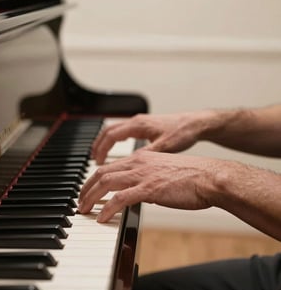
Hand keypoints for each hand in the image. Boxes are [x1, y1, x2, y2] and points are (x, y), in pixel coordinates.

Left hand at [79, 150, 219, 222]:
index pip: (109, 166)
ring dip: (90, 197)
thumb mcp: (163, 173)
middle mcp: (138, 163)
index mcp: (140, 157)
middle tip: (80, 201)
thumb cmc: (192, 177)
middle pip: (101, 173)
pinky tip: (101, 218)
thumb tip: (137, 193)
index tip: (87, 190)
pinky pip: (120, 198)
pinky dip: (107, 209)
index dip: (93, 179)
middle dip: (85, 188)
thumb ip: (147, 179)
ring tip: (83, 210)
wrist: (210, 177)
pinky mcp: (149, 188)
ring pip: (105, 183)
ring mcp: (142, 175)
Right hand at [92, 112, 213, 163]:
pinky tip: (116, 152)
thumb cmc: (183, 132)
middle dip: (97, 146)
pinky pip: (122, 132)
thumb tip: (132, 168)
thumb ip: (147, 156)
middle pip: (108, 132)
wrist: (196, 123)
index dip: (101, 150)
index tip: (97, 163)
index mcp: (138, 125)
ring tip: (99, 158)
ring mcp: (140, 123)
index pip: (110, 136)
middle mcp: (136, 122)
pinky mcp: (144, 127)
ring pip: (114, 131)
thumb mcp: (164, 147)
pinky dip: (114, 142)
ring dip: (104, 144)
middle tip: (93, 160)